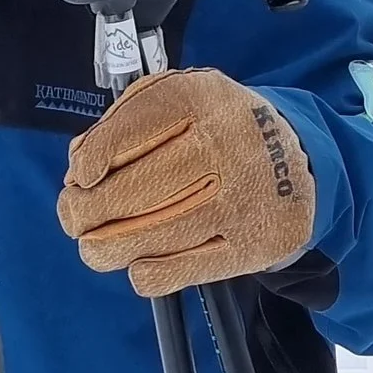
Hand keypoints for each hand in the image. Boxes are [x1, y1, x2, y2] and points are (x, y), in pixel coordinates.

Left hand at [58, 69, 316, 295]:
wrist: (299, 160)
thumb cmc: (218, 129)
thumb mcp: (177, 100)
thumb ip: (122, 123)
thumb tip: (79, 169)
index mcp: (201, 98)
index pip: (132, 130)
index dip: (93, 159)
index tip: (80, 177)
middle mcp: (226, 145)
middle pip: (137, 189)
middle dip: (87, 211)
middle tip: (73, 217)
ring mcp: (242, 198)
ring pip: (152, 237)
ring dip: (104, 249)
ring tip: (92, 247)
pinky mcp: (252, 245)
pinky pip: (178, 271)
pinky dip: (145, 274)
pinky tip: (137, 263)